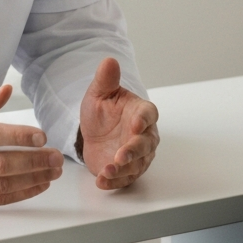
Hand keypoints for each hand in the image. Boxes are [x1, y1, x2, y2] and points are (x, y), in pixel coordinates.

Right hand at [0, 85, 63, 206]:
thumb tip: (7, 89)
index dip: (18, 136)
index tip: (41, 136)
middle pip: (1, 164)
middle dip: (34, 161)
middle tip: (57, 157)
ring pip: (2, 184)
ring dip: (33, 178)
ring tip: (53, 171)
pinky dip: (22, 193)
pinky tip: (39, 184)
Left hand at [78, 58, 158, 188]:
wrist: (94, 132)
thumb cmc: (102, 110)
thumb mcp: (99, 93)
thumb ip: (106, 79)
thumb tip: (109, 61)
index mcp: (141, 112)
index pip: (148, 114)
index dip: (143, 120)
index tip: (135, 124)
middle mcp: (144, 135)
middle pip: (146, 144)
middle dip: (134, 151)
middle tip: (121, 155)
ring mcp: (137, 155)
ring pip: (137, 164)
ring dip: (123, 169)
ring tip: (108, 170)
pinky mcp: (126, 171)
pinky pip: (124, 179)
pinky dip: (113, 182)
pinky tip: (102, 181)